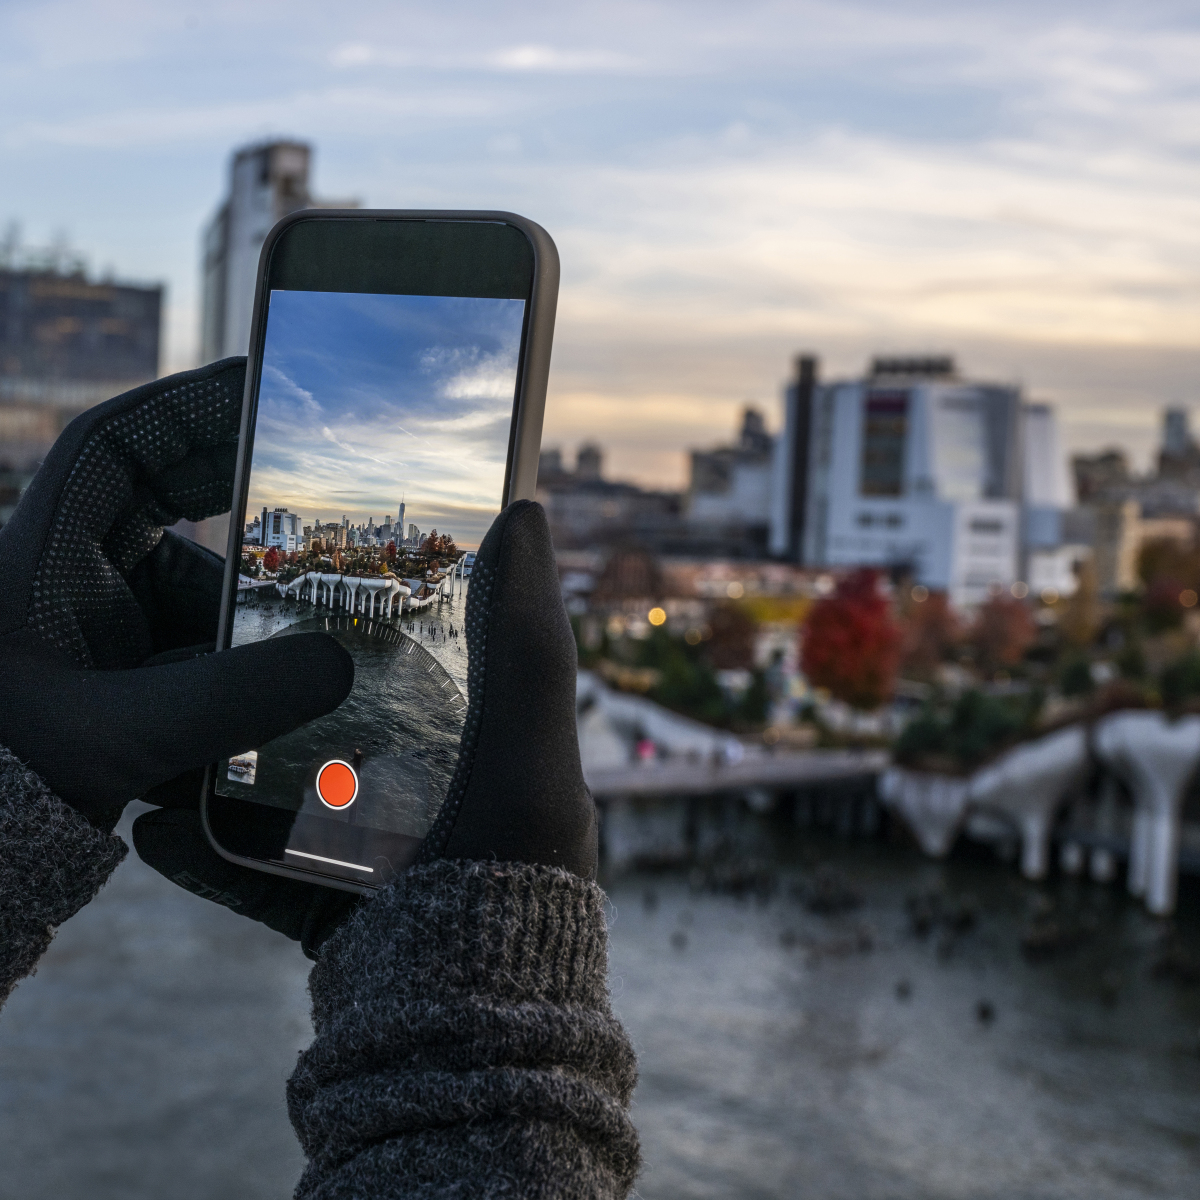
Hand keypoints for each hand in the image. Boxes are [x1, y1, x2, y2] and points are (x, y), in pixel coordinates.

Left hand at [0, 358, 353, 833]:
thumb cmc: (2, 783)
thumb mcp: (119, 735)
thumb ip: (232, 701)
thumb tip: (340, 666)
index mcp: (38, 560)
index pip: (111, 448)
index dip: (183, 404)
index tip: (254, 381)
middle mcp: (66, 584)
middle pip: (162, 508)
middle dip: (234, 511)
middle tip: (308, 506)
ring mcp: (93, 635)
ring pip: (188, 591)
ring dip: (240, 619)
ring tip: (295, 652)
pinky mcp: (117, 682)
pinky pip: (191, 649)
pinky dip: (229, 667)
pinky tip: (262, 707)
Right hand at [133, 497, 595, 955]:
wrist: (468, 1031)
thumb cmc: (518, 878)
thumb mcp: (533, 746)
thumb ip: (530, 638)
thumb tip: (528, 509)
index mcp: (485, 751)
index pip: (429, 657)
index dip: (378, 612)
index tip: (318, 572)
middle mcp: (433, 797)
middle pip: (340, 720)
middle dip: (278, 687)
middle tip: (217, 642)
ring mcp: (376, 856)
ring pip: (285, 792)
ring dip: (226, 767)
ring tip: (170, 728)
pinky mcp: (330, 910)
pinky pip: (258, 870)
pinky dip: (210, 852)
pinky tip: (158, 826)